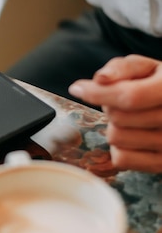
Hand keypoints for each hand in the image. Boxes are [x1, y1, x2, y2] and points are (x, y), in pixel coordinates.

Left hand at [68, 55, 161, 172]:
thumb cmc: (158, 84)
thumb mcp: (145, 68)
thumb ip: (122, 68)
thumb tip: (99, 79)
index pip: (129, 97)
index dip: (98, 93)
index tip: (77, 88)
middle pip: (117, 117)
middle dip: (110, 107)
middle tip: (121, 101)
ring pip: (115, 138)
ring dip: (114, 127)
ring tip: (130, 118)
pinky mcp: (161, 164)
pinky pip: (121, 159)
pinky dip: (119, 148)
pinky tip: (132, 136)